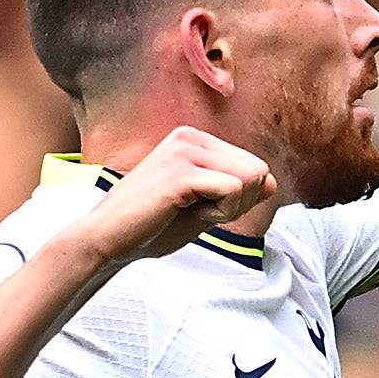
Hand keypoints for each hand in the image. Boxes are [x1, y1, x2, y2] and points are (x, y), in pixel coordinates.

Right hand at [82, 124, 274, 263]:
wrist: (106, 240)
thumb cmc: (148, 227)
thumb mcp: (201, 207)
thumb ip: (235, 192)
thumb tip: (272, 183)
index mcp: (193, 140)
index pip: (252, 166)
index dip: (241, 199)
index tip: (204, 210)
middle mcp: (190, 137)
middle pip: (257, 170)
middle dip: (239, 203)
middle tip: (200, 214)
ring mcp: (185, 150)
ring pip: (250, 178)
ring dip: (229, 208)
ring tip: (192, 213)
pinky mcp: (182, 171)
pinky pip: (233, 189)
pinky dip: (221, 212)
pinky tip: (190, 215)